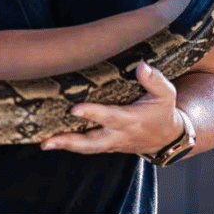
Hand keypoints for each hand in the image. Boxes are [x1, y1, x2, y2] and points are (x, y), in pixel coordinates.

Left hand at [41, 61, 183, 155]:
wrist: (169, 138)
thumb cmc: (163, 111)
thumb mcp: (166, 94)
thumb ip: (154, 80)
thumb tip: (142, 66)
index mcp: (132, 119)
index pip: (110, 117)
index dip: (93, 113)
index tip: (75, 109)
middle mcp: (119, 134)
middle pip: (93, 142)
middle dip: (70, 141)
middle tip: (49, 141)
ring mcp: (112, 143)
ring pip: (88, 148)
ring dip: (66, 146)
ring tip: (44, 143)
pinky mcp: (107, 146)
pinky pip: (88, 148)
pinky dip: (71, 146)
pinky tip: (52, 141)